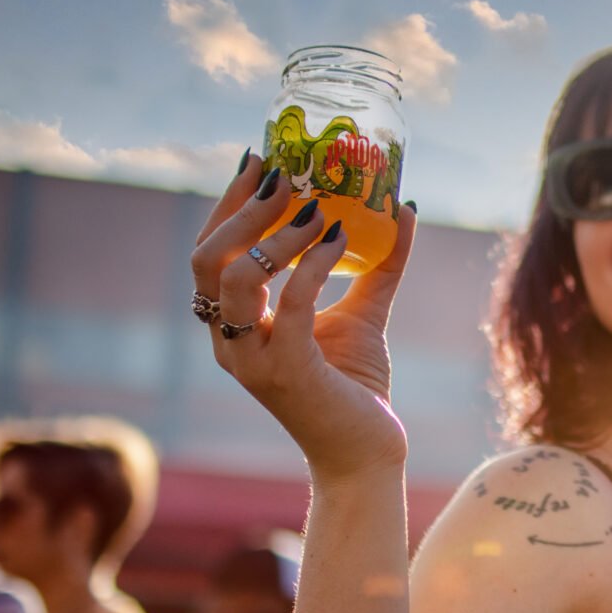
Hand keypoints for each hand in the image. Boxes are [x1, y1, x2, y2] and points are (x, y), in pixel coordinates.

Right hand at [190, 155, 417, 478]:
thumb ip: (378, 263)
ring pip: (238, 276)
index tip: (261, 158)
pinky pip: (292, 303)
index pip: (210, 251)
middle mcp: (229, 341)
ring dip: (278, 234)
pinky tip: (339, 241)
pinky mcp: (287, 372)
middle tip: (285, 173)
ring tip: (319, 208)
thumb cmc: (355, 386)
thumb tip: (403, 206)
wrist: (366, 454)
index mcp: (234, 324)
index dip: (229, 203)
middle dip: (243, 207)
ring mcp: (252, 359)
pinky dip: (314, 265)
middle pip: (208, 257)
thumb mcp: (364, 312)